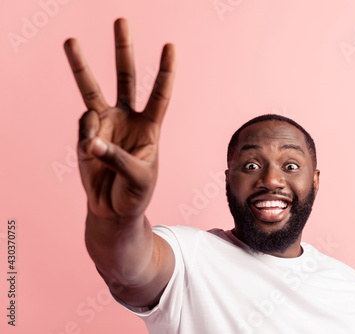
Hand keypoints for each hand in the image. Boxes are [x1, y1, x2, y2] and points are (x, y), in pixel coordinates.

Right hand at [64, 18, 175, 218]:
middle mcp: (128, 119)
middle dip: (123, 51)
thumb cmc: (135, 194)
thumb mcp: (137, 178)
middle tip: (121, 21)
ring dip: (81, 66)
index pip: (160, 94)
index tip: (170, 45)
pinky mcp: (86, 135)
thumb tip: (91, 140)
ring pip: (92, 90)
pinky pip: (83, 127)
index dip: (165, 71)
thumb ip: (116, 158)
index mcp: (150, 128)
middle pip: (126, 78)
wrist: (113, 210)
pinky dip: (86, 138)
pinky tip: (93, 153)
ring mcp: (105, 125)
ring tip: (71, 41)